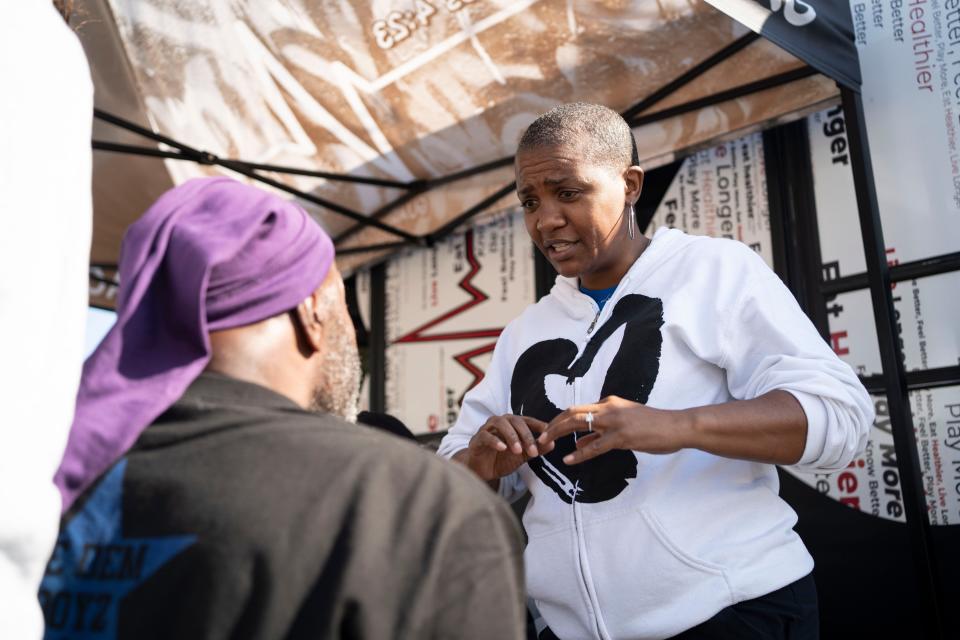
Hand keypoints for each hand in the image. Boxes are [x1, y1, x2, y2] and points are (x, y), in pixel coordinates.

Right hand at [462, 415, 549, 480]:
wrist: (481, 471)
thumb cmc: (501, 460)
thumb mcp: (521, 456)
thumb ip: (535, 449)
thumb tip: (553, 444)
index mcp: (511, 424)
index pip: (527, 420)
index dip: (538, 424)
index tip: (549, 433)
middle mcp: (499, 423)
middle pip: (514, 420)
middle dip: (526, 435)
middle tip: (533, 450)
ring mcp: (487, 429)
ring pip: (499, 423)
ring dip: (511, 436)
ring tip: (518, 450)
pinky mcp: (476, 439)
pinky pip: (485, 436)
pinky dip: (495, 441)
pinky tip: (503, 449)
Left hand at [537, 396, 690, 464]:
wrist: (677, 426)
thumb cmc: (653, 426)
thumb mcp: (624, 424)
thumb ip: (601, 431)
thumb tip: (580, 441)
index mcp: (609, 403)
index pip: (577, 409)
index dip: (559, 420)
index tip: (548, 430)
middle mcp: (608, 408)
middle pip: (572, 413)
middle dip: (552, 424)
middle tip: (539, 436)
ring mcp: (615, 421)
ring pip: (578, 424)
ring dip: (558, 433)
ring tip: (544, 444)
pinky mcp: (622, 437)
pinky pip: (595, 446)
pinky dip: (580, 452)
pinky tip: (569, 459)